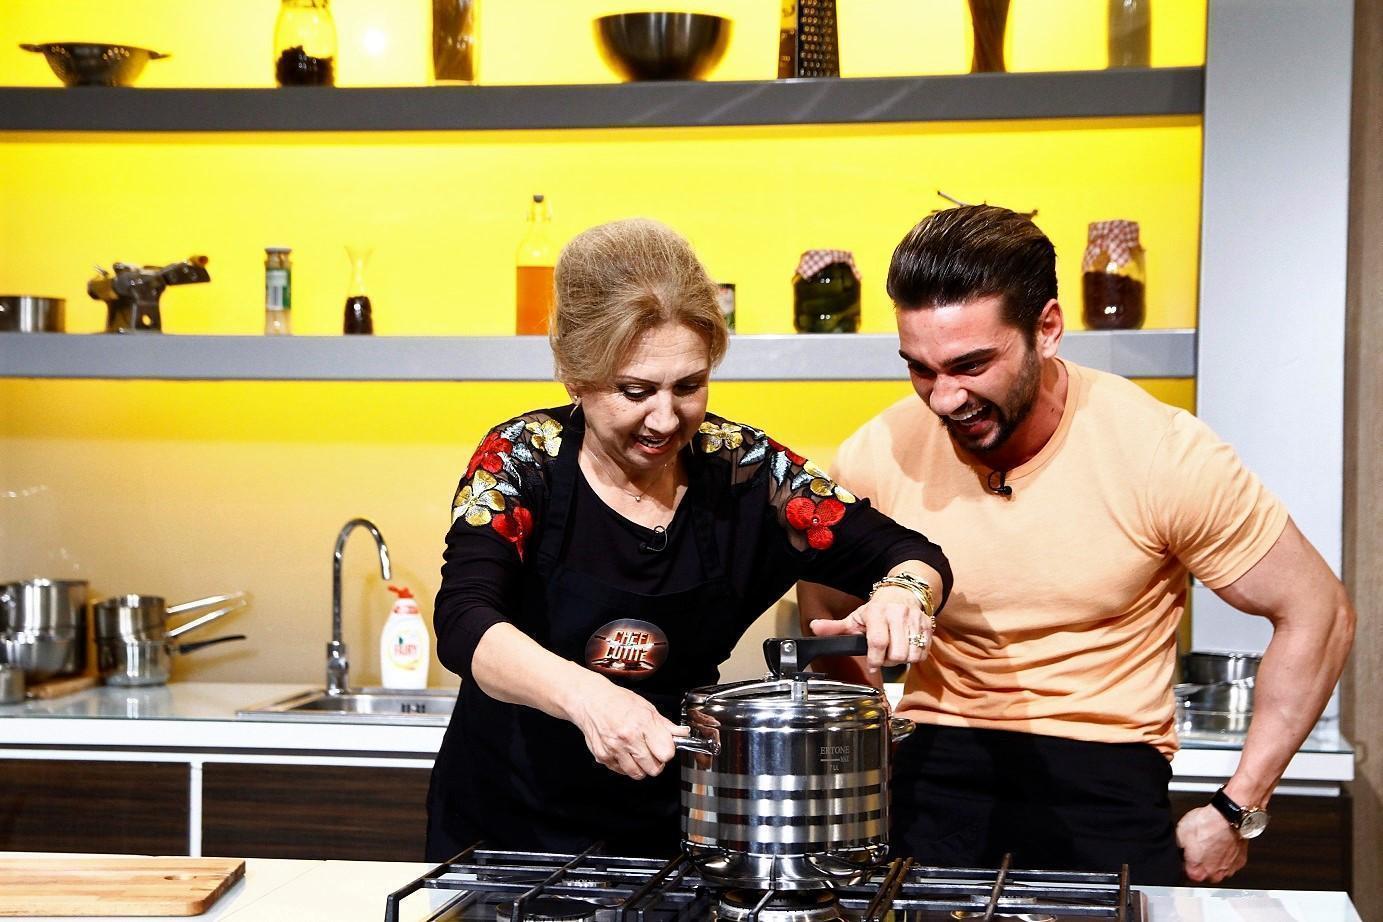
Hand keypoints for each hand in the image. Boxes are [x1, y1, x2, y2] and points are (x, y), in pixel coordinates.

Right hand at [564, 670, 685, 779]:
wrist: (590, 700)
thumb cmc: (618, 701)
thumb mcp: (646, 707)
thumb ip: (664, 725)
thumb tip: (682, 734)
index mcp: (642, 723)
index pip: (666, 753)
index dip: (667, 751)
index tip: (664, 747)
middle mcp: (628, 738)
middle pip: (653, 768)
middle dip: (656, 762)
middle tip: (652, 752)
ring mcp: (614, 749)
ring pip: (638, 774)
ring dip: (641, 767)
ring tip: (638, 753)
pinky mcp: (603, 756)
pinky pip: (621, 771)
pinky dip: (625, 765)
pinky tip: (624, 752)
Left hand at [809, 585, 930, 672]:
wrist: (903, 592)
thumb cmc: (877, 609)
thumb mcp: (855, 617)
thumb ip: (835, 627)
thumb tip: (814, 628)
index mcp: (877, 613)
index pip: (878, 642)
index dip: (875, 659)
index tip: (873, 664)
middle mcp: (897, 615)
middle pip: (897, 653)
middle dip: (889, 661)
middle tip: (884, 656)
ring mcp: (914, 620)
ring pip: (912, 654)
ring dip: (903, 660)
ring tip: (895, 653)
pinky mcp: (927, 626)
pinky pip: (924, 652)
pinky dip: (915, 656)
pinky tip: (907, 649)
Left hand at [1177, 805, 1248, 882]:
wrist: (1229, 817)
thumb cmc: (1206, 825)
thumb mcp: (1180, 833)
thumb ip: (1179, 848)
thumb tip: (1178, 849)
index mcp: (1197, 872)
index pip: (1186, 873)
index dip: (1184, 861)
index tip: (1185, 853)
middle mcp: (1214, 875)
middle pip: (1203, 873)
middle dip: (1200, 862)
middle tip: (1198, 847)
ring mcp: (1229, 870)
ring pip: (1217, 868)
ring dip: (1214, 859)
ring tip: (1210, 843)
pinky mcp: (1240, 862)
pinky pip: (1229, 861)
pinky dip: (1225, 854)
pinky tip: (1221, 842)